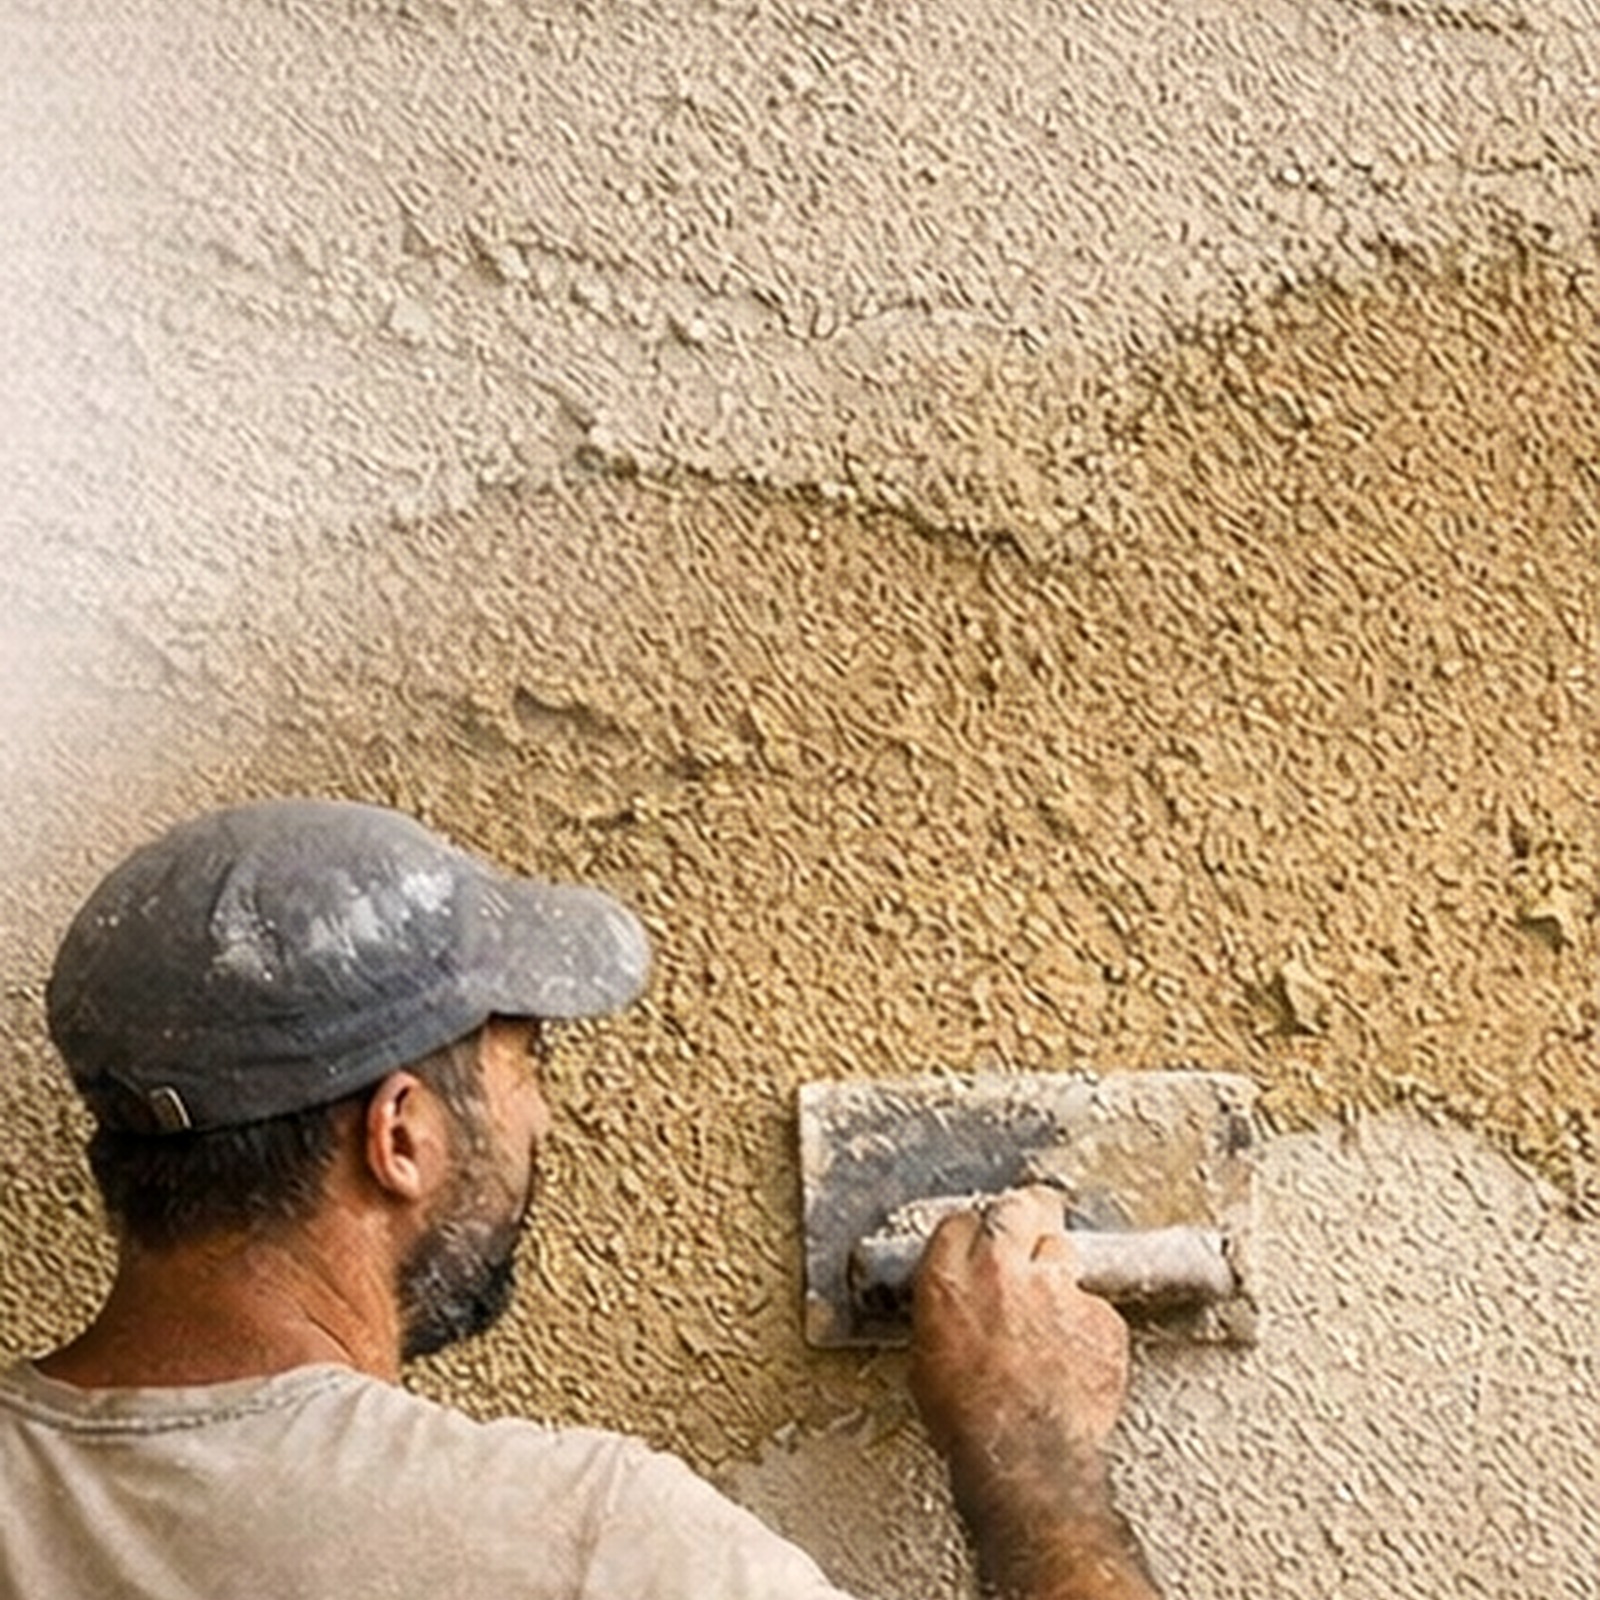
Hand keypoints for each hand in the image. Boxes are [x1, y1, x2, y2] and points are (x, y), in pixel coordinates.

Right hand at [910, 1187, 1131, 1459]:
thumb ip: (945, 1312)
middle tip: (1031, 1225)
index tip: (982, 1241)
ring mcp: (1057, 1289)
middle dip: (1026, 1213)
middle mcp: (1001, 1270)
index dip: (975, 1231)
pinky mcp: (1100, 1315)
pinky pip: (1095, 1304)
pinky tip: (1076, 1354)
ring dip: (1058, 1271)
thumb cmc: (969, 1423)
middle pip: (1019, 1207)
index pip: (962, 1222)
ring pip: (1064, 1250)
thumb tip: (954, 1306)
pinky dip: (1088, 1324)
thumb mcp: (927, 1360)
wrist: (1025, 1460)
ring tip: (1052, 1307)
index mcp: (949, 1280)